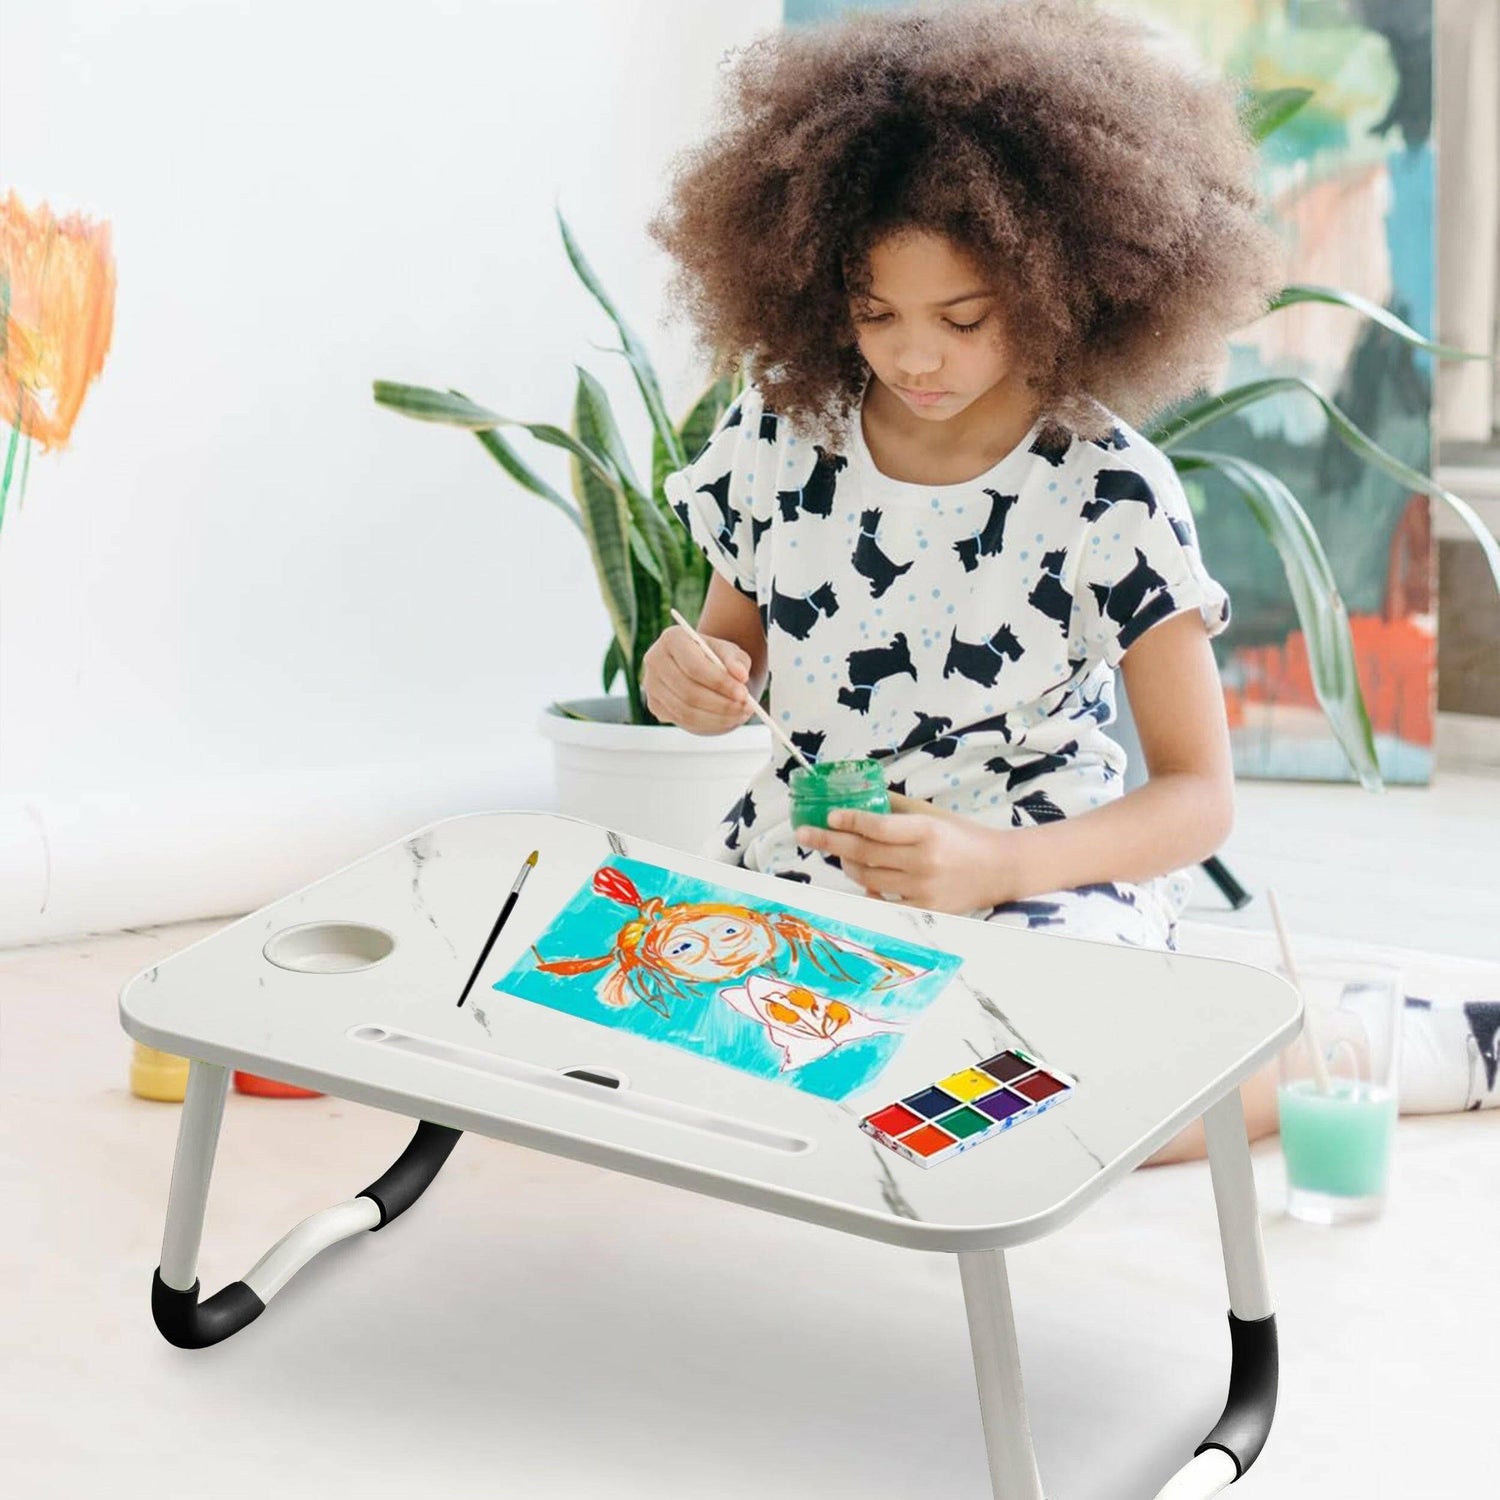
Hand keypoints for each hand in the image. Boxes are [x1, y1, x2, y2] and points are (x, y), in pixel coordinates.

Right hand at [641, 625, 752, 733]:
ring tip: (741, 714)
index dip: (719, 682)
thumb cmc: (717, 658)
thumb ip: (736, 661)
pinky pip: (683, 721)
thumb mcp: (730, 652)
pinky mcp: (655, 705)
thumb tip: (741, 675)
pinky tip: (727, 718)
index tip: (743, 693)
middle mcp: (655, 661)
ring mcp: (651, 685)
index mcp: (672, 639)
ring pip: (686, 711)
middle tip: (746, 708)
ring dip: (718, 716)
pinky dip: (709, 723)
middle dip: (721, 703)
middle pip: (688, 691)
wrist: (701, 669)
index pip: (694, 666)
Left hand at [795, 807, 1018, 914]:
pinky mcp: (924, 909)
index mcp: (927, 831)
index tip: (828, 816)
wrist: (1000, 869)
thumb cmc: (964, 837)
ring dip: (848, 863)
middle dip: (829, 842)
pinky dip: (869, 888)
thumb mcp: (934, 815)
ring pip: (868, 877)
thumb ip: (897, 809)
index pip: (877, 827)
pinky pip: (882, 899)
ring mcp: (922, 889)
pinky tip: (864, 877)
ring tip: (841, 853)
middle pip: (864, 853)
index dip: (849, 821)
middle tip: (805, 834)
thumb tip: (860, 799)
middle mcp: (923, 861)